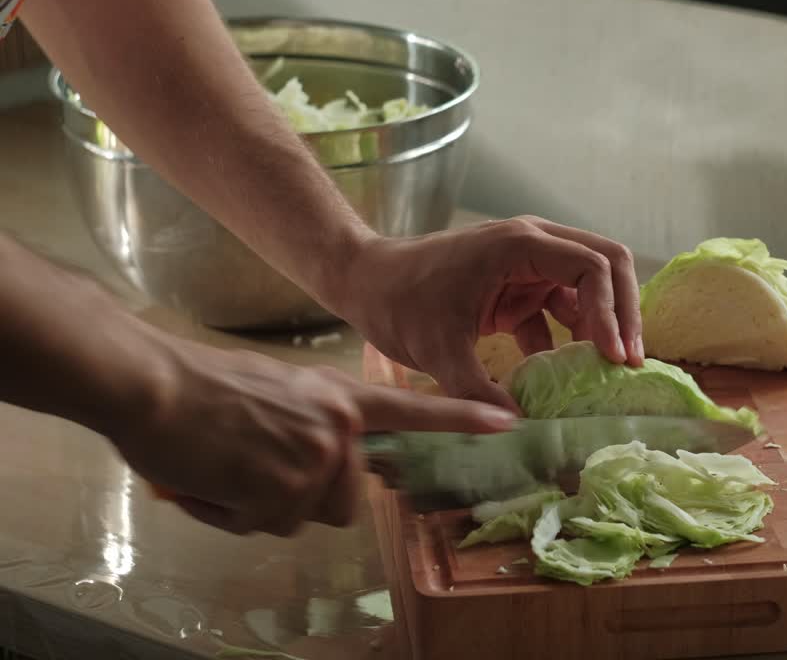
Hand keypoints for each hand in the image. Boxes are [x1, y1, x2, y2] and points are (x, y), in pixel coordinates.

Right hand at [112, 339, 513, 536]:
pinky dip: (233, 513)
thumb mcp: (281, 389)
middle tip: (256, 465)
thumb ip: (316, 420)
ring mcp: (316, 460)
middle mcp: (340, 428)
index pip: (414, 410)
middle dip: (303, 495)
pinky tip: (213, 478)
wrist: (155, 385)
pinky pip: (263, 525)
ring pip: (303, 515)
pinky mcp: (284, 490)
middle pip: (344, 498)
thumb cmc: (206, 386)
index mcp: (340, 397)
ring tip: (230, 466)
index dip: (462, 419)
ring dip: (266, 504)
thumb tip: (326, 456)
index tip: (507, 423)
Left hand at [334, 216, 644, 411]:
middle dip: (625, 311)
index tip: (613, 358)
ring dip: (604, 325)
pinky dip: (572, 337)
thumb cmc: (398, 302)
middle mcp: (533, 244)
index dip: (613, 311)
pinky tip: (570, 376)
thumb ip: (478, 392)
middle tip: (631, 361)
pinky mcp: (518, 285)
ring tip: (612, 372)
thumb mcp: (438, 352)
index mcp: (519, 244)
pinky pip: (562, 307)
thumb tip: (517, 431)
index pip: (594, 266)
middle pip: (608, 263)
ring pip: (591, 285)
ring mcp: (528, 263)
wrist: (365, 282)